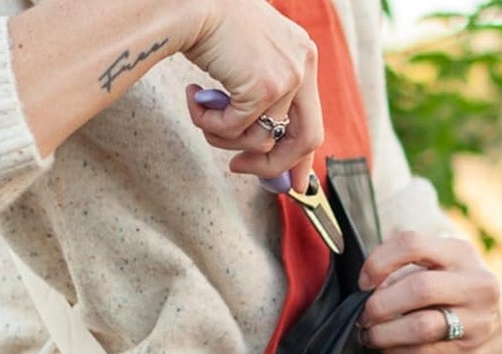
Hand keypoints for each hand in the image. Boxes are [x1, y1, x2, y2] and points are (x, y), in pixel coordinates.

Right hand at [182, 0, 322, 191]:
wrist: (189, 0)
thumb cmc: (210, 27)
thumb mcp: (248, 63)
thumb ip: (263, 99)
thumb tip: (260, 149)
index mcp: (302, 57)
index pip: (312, 121)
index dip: (302, 160)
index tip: (295, 186)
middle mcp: (302, 65)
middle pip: (304, 141)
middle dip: (270, 167)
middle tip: (237, 168)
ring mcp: (287, 76)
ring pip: (260, 141)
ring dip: (224, 138)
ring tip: (202, 113)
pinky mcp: (264, 86)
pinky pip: (236, 130)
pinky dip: (210, 124)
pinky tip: (194, 99)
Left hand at [357, 232, 501, 353]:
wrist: (497, 333)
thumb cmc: (454, 294)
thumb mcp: (440, 268)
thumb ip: (406, 270)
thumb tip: (367, 289)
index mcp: (461, 253)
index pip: (413, 243)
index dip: (379, 262)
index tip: (364, 282)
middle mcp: (476, 284)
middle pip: (418, 288)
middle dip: (381, 304)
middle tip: (364, 315)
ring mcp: (477, 321)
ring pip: (420, 326)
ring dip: (385, 332)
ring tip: (370, 334)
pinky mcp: (470, 353)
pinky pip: (423, 351)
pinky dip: (396, 349)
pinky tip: (386, 346)